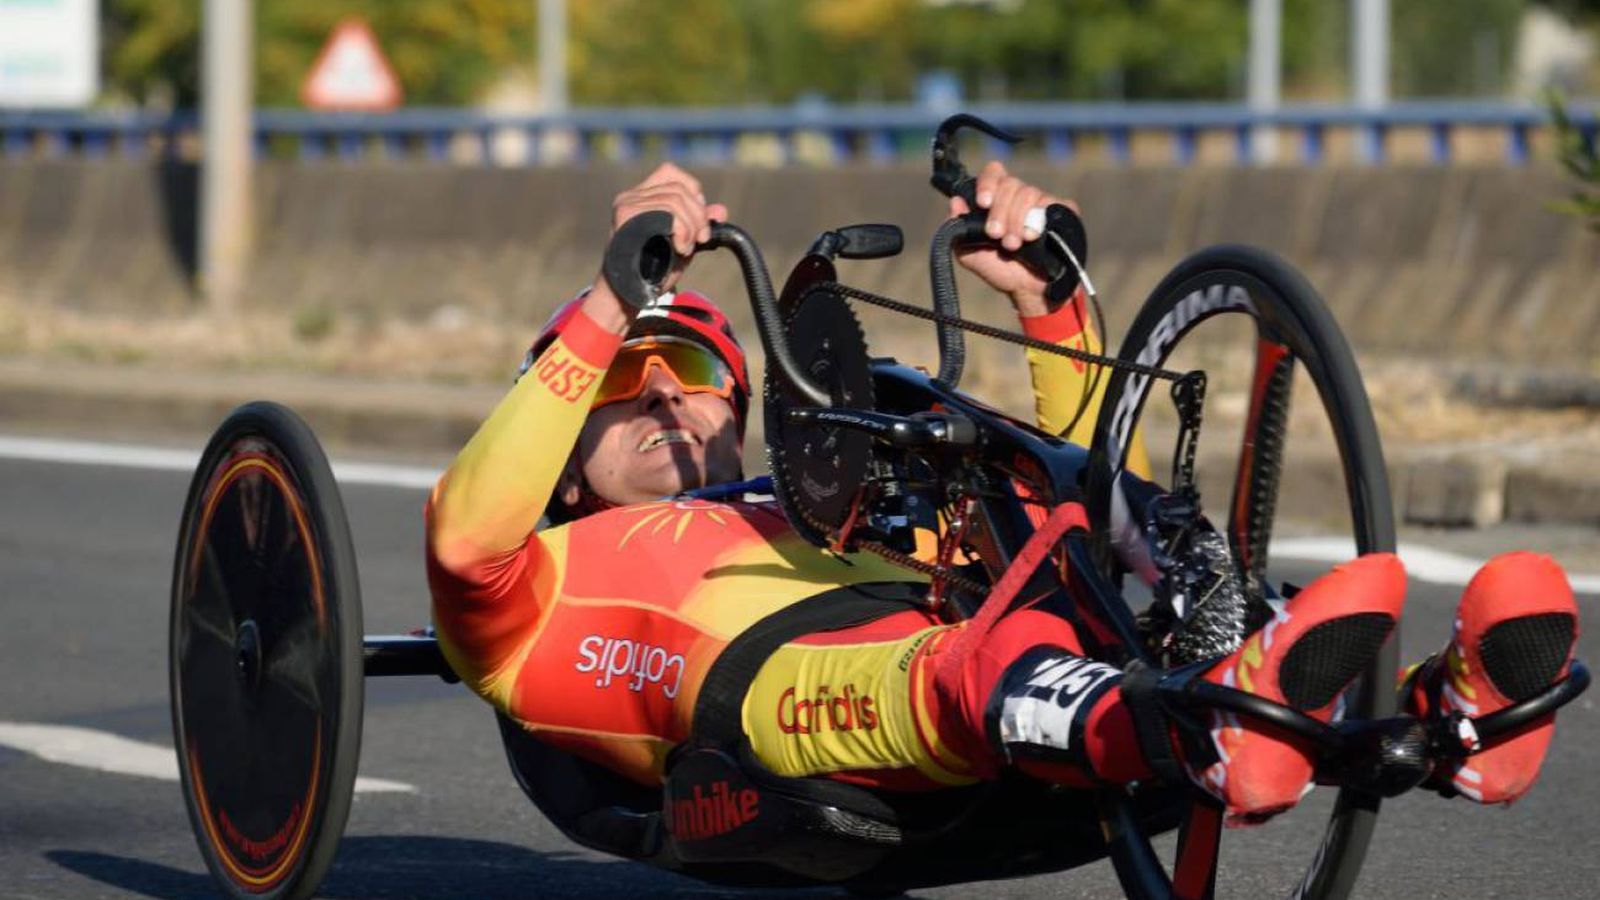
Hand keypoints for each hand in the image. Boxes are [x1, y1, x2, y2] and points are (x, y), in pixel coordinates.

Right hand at [588, 163, 728, 332]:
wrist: (629, 295)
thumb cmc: (653, 271)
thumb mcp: (683, 244)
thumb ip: (699, 225)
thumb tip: (721, 211)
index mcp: (641, 197)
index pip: (671, 173)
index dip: (693, 190)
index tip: (699, 219)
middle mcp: (631, 196)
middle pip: (679, 188)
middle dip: (699, 215)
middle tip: (701, 240)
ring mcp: (627, 205)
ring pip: (676, 200)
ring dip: (692, 226)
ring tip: (687, 248)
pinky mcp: (626, 216)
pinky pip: (667, 213)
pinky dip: (683, 231)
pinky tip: (681, 249)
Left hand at [949, 161, 1080, 317]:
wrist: (1029, 290)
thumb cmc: (1001, 269)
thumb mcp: (970, 253)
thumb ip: (959, 228)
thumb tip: (955, 202)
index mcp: (998, 200)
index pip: (994, 173)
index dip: (988, 182)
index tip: (983, 202)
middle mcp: (1020, 196)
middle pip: (1010, 184)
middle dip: (1000, 211)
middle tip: (996, 235)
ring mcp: (1042, 202)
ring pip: (1028, 193)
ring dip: (1016, 221)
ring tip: (1013, 245)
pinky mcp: (1063, 211)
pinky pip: (1052, 203)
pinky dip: (1039, 220)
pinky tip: (1033, 237)